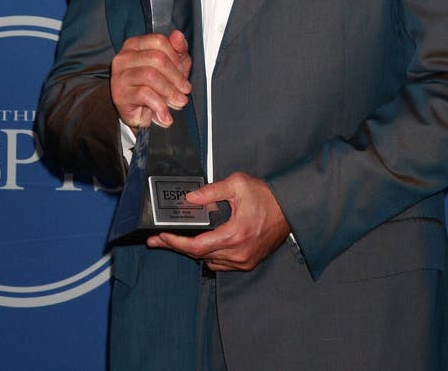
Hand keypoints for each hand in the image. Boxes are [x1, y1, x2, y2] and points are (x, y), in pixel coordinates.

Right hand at [110, 30, 191, 131]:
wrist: (140, 115)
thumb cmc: (156, 87)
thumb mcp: (172, 66)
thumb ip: (178, 50)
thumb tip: (178, 35)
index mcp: (135, 45)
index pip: (159, 41)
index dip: (176, 57)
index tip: (184, 72)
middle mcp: (124, 57)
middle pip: (156, 58)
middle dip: (176, 76)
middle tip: (185, 90)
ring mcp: (119, 75)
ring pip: (150, 75)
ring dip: (170, 91)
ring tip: (179, 101)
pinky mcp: (119, 94)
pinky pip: (144, 94)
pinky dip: (160, 105)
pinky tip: (165, 114)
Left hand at [146, 172, 290, 271]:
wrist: (290, 209)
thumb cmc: (266, 196)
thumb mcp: (237, 184)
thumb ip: (211, 191)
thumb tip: (189, 199)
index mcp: (234, 234)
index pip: (196, 246)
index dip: (175, 243)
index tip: (161, 237)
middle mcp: (238, 253)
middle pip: (199, 255)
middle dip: (176, 246)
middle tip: (158, 240)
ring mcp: (243, 261)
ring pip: (209, 261)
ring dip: (192, 251)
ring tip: (176, 240)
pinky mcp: (248, 263)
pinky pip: (221, 263)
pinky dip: (208, 255)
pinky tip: (200, 244)